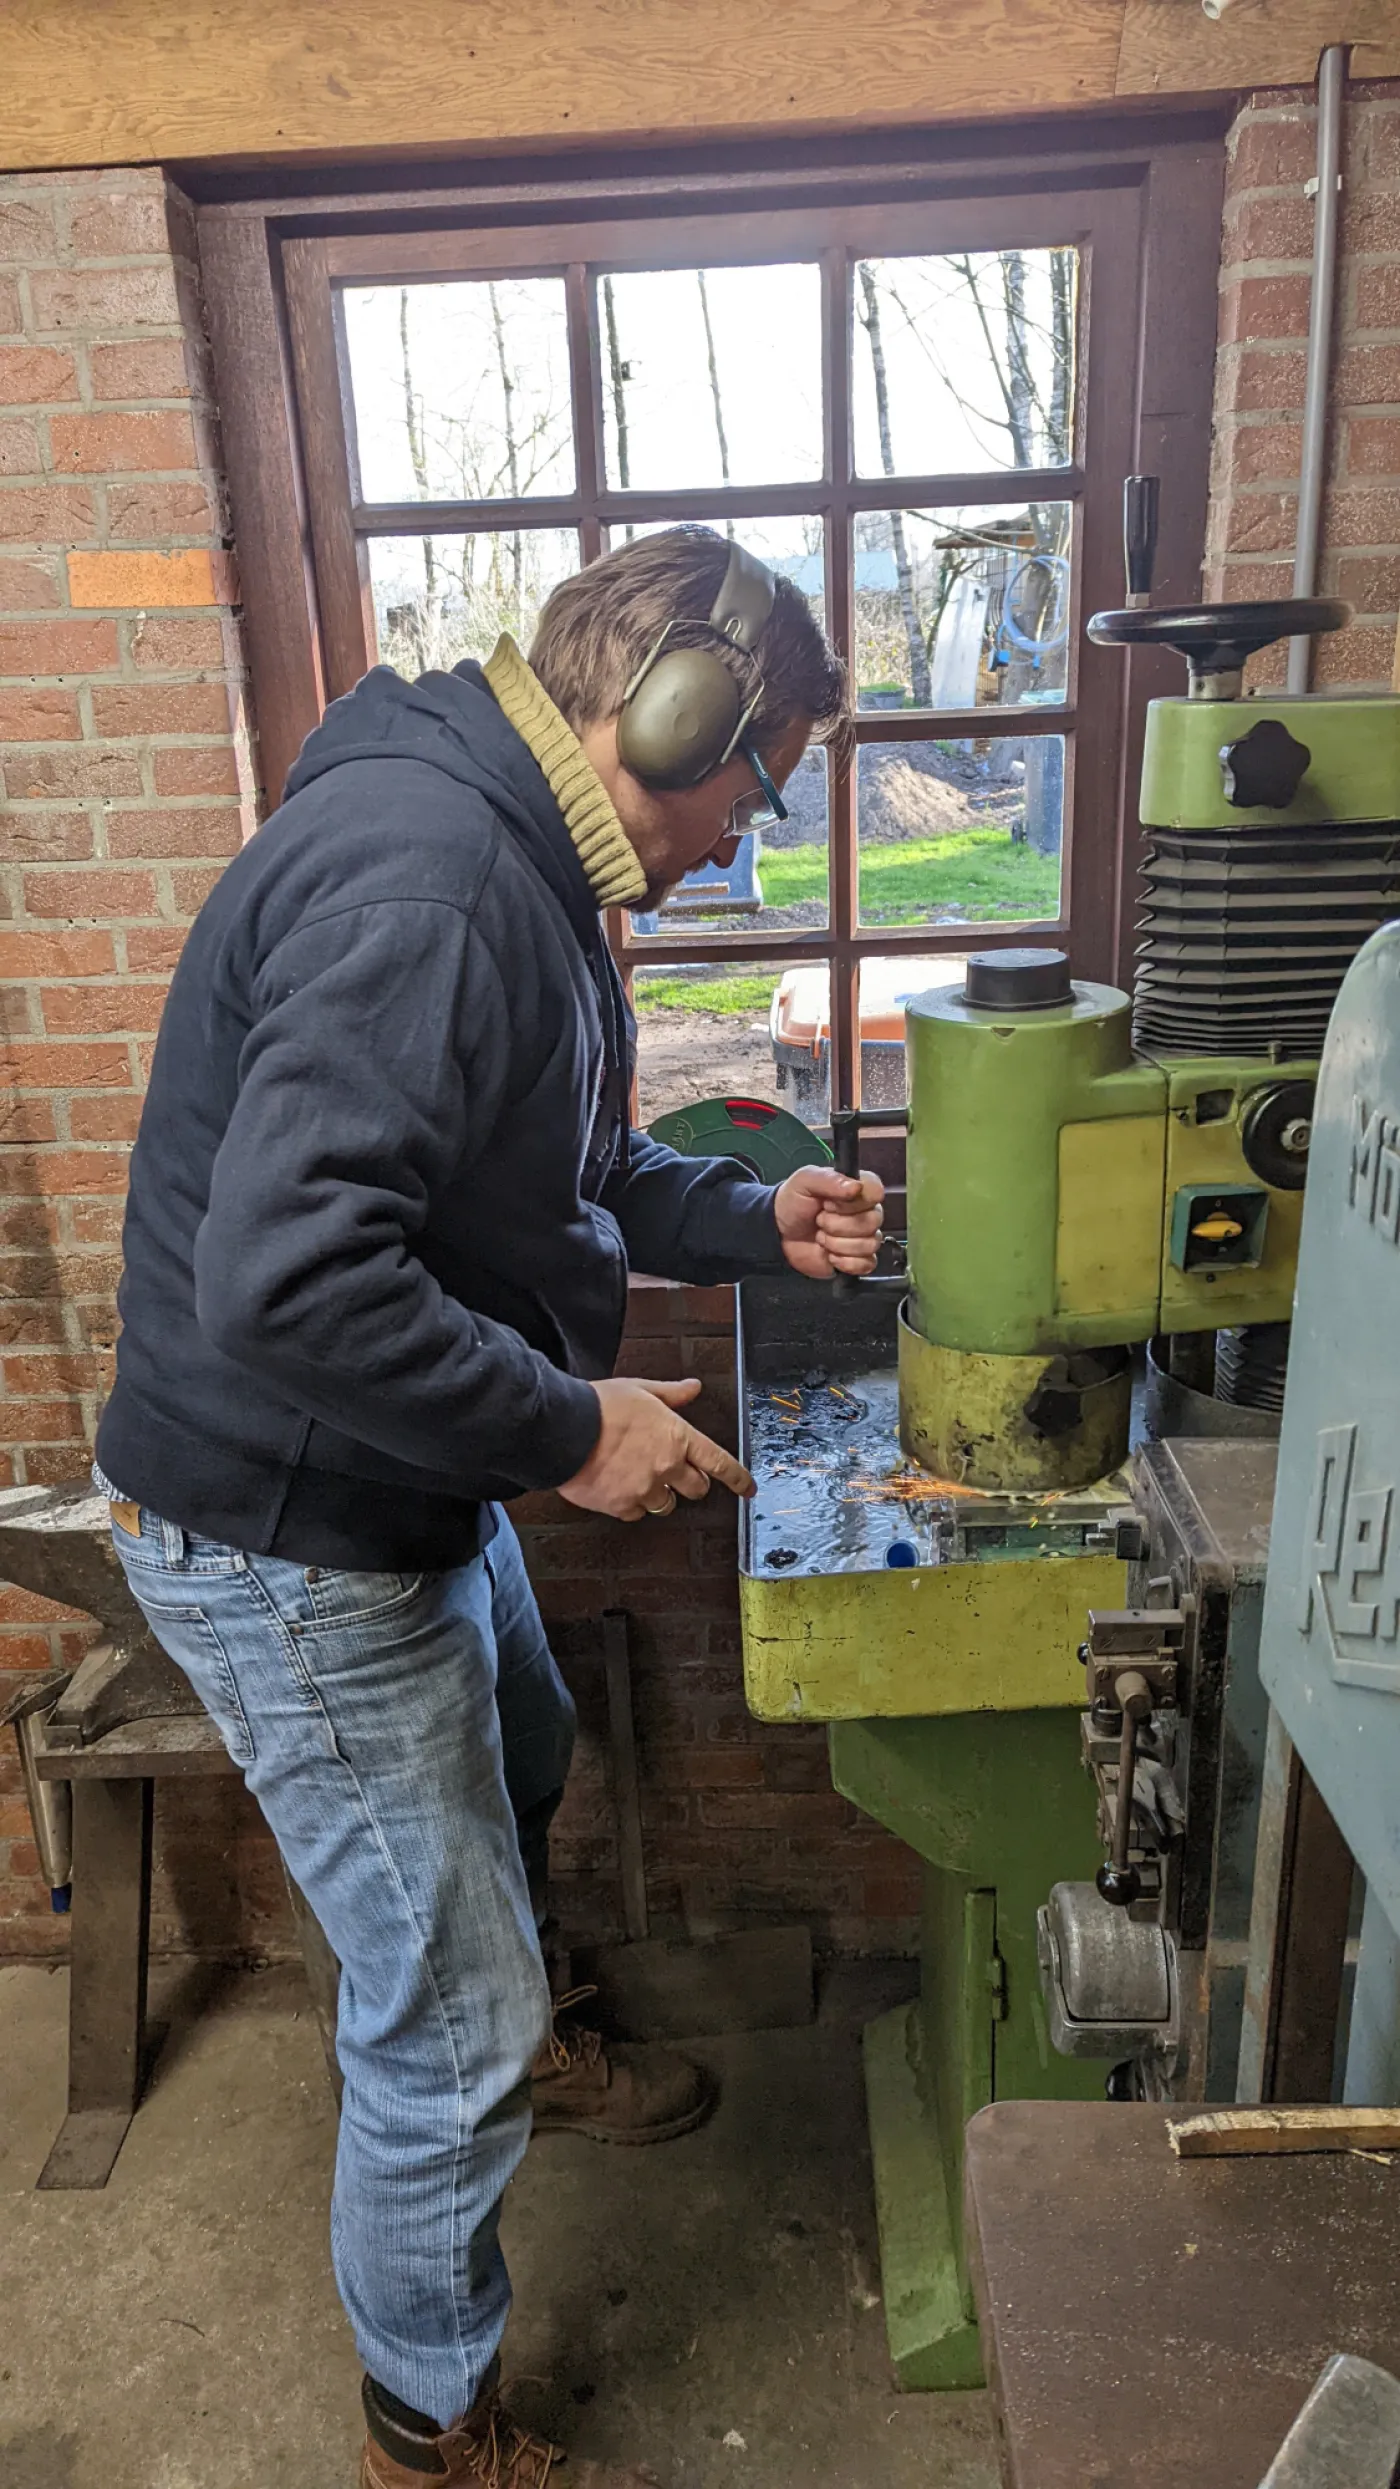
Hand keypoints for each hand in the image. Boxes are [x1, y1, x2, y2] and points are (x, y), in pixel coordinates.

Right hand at [559, 1376, 754, 1522]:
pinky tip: (617, 1486)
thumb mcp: (640, 1389)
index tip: (747, 1488)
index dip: (737, 1478)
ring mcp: (645, 1489)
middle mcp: (666, 1466)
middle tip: (674, 1475)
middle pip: (696, 1489)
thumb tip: (693, 1388)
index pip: (719, 1462)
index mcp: (677, 1436)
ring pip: (665, 1505)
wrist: (563, 1429)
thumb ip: (671, 1394)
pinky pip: (636, 1513)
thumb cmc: (598, 1407)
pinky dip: (630, 1503)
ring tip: (636, 1476)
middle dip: (690, 1484)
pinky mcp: (621, 1506)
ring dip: (657, 1494)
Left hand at [774, 1163, 884, 1279]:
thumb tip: (856, 1187)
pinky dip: (844, 1262)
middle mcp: (865, 1211)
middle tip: (819, 1220)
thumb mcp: (805, 1181)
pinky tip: (829, 1254)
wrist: (779, 1233)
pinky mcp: (859, 1259)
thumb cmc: (793, 1203)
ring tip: (821, 1236)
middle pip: (872, 1221)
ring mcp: (863, 1236)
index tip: (830, 1203)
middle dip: (838, 1225)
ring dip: (838, 1243)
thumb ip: (830, 1179)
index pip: (876, 1192)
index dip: (853, 1201)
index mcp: (857, 1188)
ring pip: (869, 1244)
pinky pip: (867, 1264)